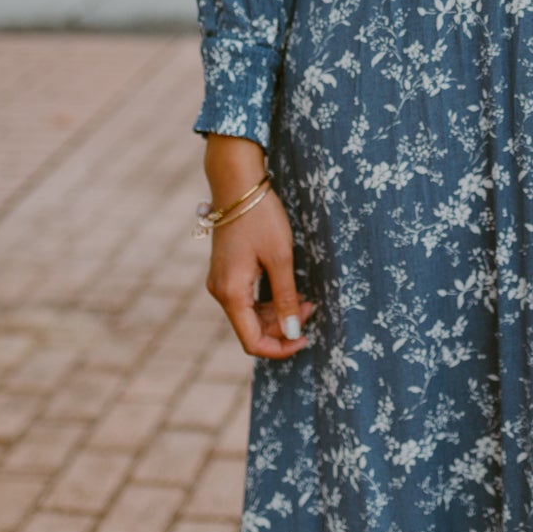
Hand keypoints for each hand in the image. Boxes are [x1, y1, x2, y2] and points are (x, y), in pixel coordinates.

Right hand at [201, 137, 316, 359]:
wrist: (238, 183)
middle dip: (284, 326)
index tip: (306, 338)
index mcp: (230, 293)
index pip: (252, 342)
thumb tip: (293, 332)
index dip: (280, 347)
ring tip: (305, 299)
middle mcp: (220, 292)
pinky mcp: (226, 272)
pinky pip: (247, 299)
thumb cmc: (260, 217)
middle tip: (312, 307)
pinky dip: (268, 301)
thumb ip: (285, 298)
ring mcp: (221, 282)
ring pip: (250, 315)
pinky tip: (289, 290)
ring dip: (278, 313)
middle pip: (252, 329)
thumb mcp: (280, 257)